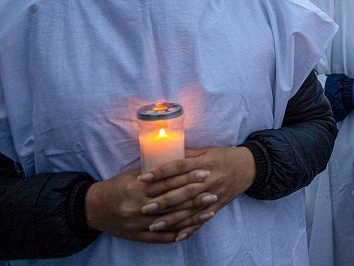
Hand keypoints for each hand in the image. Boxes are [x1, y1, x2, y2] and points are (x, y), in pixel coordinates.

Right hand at [84, 168, 216, 243]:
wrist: (92, 209)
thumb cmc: (115, 188)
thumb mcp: (131, 175)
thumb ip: (153, 172)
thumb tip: (178, 162)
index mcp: (137, 187)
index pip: (168, 181)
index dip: (187, 176)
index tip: (204, 171)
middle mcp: (138, 206)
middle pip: (172, 201)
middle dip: (194, 197)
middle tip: (213, 192)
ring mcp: (139, 223)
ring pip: (170, 221)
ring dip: (192, 217)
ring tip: (210, 211)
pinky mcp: (138, 236)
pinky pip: (161, 238)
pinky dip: (178, 234)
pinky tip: (194, 230)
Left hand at [137, 147, 255, 238]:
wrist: (250, 166)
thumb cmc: (225, 156)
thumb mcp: (207, 151)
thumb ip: (186, 155)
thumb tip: (163, 155)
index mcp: (204, 163)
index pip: (179, 168)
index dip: (160, 172)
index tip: (143, 178)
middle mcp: (209, 179)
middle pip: (183, 191)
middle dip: (162, 200)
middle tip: (143, 207)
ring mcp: (214, 194)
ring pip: (190, 209)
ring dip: (172, 218)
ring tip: (154, 225)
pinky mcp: (218, 205)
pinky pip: (203, 219)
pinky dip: (191, 228)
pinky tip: (177, 236)